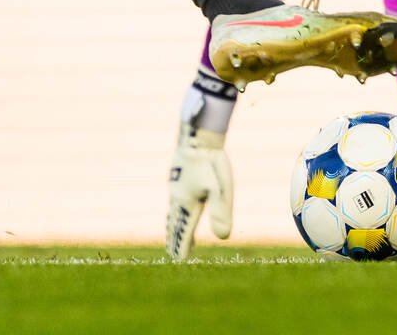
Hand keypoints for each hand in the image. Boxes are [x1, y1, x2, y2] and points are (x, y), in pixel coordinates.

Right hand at [166, 127, 233, 260]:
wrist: (198, 137)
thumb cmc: (211, 163)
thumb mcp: (220, 188)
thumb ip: (221, 211)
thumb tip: (224, 237)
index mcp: (188, 204)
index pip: (184, 230)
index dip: (183, 245)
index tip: (180, 260)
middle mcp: (178, 198)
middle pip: (175, 223)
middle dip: (174, 238)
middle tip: (173, 253)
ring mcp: (176, 187)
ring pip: (172, 212)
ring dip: (172, 225)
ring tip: (172, 234)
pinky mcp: (178, 177)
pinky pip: (173, 200)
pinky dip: (173, 211)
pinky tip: (177, 206)